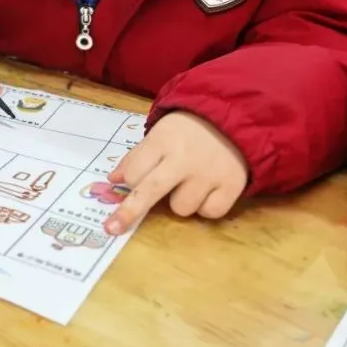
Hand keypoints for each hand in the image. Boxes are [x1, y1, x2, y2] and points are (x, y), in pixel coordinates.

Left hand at [104, 111, 248, 234]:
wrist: (233, 119)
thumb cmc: (188, 130)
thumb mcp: (159, 134)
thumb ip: (137, 156)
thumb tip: (114, 180)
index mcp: (162, 141)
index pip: (134, 173)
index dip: (130, 181)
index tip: (121, 191)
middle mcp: (184, 159)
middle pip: (151, 191)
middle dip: (130, 212)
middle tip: (112, 227)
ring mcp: (208, 174)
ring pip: (181, 208)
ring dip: (180, 201)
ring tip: (189, 183)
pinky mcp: (232, 186)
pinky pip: (209, 213)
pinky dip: (206, 206)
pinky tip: (208, 190)